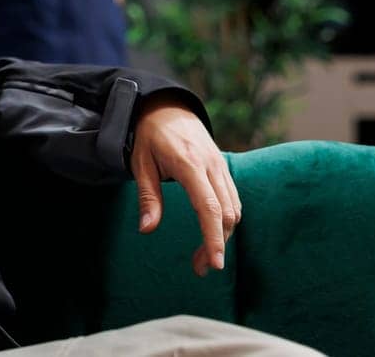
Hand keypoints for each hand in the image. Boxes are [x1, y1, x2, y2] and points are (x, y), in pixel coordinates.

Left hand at [130, 96, 241, 277]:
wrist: (167, 107)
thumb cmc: (149, 136)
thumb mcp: (141, 164)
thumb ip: (148, 197)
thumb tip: (147, 230)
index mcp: (189, 164)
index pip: (209, 207)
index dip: (213, 238)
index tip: (214, 263)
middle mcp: (211, 166)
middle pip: (226, 213)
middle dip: (217, 244)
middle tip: (199, 268)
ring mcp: (221, 166)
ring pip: (234, 209)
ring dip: (222, 235)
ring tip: (203, 257)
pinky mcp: (224, 168)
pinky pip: (233, 199)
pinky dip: (226, 219)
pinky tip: (213, 232)